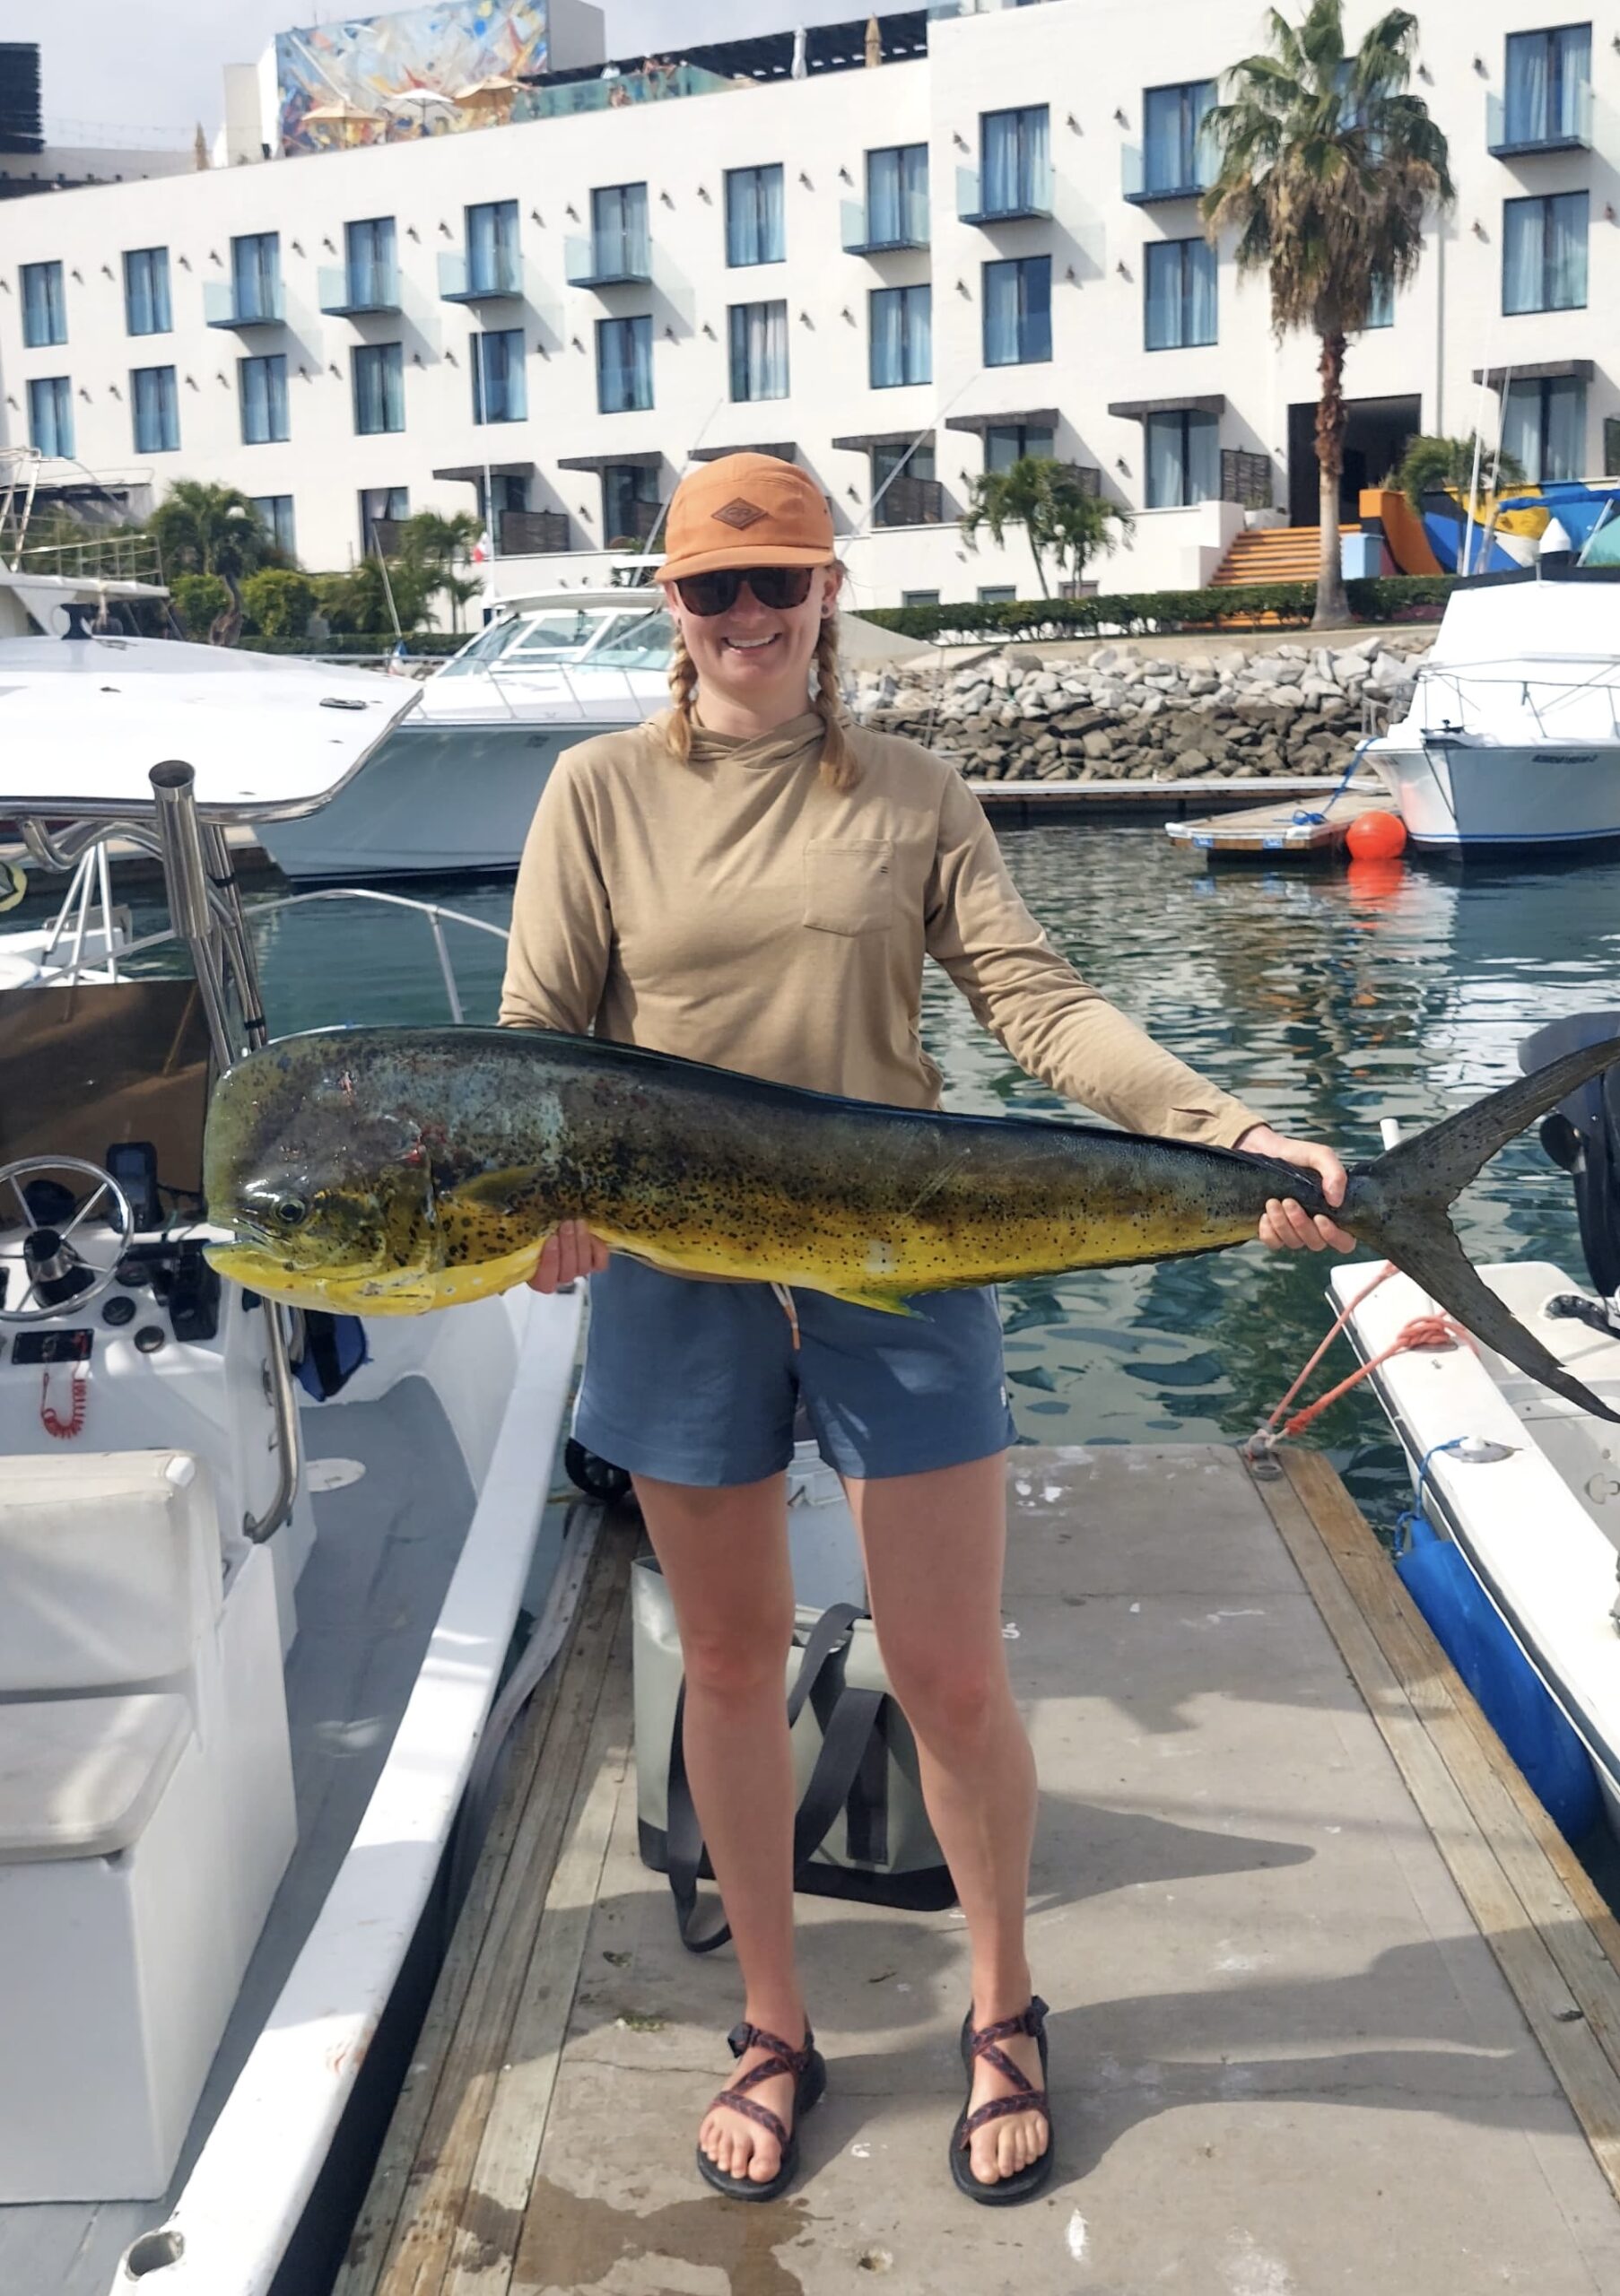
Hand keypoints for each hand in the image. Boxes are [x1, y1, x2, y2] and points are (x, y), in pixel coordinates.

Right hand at [528, 1218, 610, 1291]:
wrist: (559, 1225)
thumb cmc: (538, 1231)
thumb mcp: (527, 1235)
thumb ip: (524, 1238)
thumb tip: (509, 1225)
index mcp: (537, 1278)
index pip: (546, 1281)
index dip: (550, 1262)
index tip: (550, 1239)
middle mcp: (559, 1279)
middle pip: (567, 1272)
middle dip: (568, 1246)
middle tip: (566, 1225)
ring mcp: (578, 1271)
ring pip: (583, 1267)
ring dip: (582, 1243)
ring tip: (578, 1223)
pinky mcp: (594, 1264)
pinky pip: (600, 1262)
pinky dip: (598, 1249)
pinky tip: (592, 1235)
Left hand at [1233, 1125, 1355, 1253]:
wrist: (1262, 1150)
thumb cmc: (1294, 1155)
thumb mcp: (1319, 1156)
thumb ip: (1335, 1173)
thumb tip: (1336, 1200)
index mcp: (1333, 1211)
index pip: (1344, 1240)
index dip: (1335, 1237)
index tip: (1320, 1218)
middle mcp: (1315, 1224)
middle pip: (1316, 1243)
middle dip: (1302, 1224)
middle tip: (1289, 1201)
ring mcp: (1294, 1229)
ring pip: (1294, 1243)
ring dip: (1283, 1224)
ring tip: (1273, 1201)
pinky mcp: (1273, 1231)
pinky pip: (1274, 1243)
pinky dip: (1269, 1231)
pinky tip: (1265, 1213)